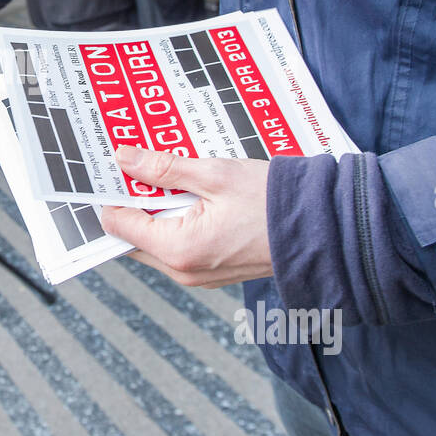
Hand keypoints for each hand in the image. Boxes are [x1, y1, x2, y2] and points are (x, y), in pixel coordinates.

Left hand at [100, 146, 273, 288]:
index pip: (119, 224)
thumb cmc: (273, 201)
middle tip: (140, 167)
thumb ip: (165, 168)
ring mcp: (198, 276)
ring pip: (155, 242)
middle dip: (134, 201)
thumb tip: (125, 159)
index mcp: (179, 249)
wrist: (322, 228)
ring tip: (170, 177)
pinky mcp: (212, 272)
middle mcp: (183, 271)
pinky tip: (190, 196)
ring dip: (157, 210)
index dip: (113, 194)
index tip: (114, 169)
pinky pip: (179, 247)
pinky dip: (176, 222)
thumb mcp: (215, 174)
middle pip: (134, 236)